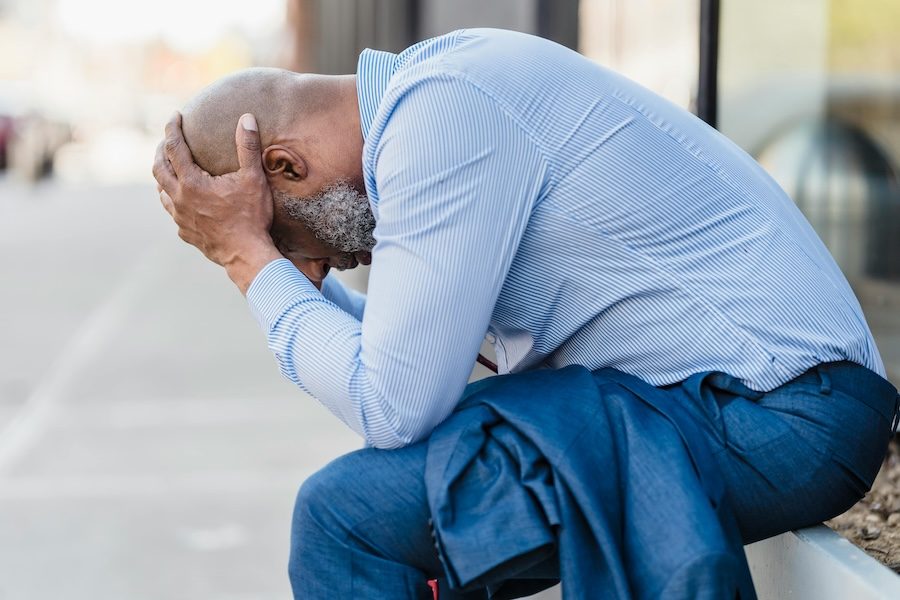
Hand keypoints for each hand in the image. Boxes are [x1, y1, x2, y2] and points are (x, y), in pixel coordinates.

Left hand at [152, 112, 281, 293]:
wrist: (247, 255)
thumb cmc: (251, 216)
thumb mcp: (253, 178)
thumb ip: (247, 147)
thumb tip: (247, 118)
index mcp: (191, 182)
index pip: (174, 147)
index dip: (172, 129)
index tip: (174, 116)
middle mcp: (179, 198)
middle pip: (159, 168)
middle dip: (162, 150)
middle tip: (168, 140)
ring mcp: (180, 217)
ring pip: (161, 191)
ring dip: (163, 176)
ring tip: (170, 168)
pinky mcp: (185, 232)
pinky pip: (172, 212)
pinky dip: (172, 200)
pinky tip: (182, 200)